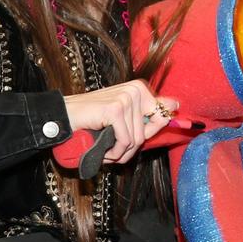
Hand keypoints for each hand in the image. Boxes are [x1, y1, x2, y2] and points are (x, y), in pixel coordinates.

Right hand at [62, 82, 179, 164]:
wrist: (65, 117)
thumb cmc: (94, 121)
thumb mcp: (124, 118)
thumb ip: (150, 114)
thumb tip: (176, 105)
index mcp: (140, 89)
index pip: (160, 118)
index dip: (146, 135)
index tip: (125, 138)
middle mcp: (135, 90)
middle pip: (146, 134)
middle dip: (128, 148)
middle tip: (111, 149)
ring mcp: (126, 98)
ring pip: (135, 140)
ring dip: (119, 152)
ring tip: (104, 149)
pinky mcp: (116, 109)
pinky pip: (124, 141)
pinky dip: (113, 151)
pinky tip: (102, 148)